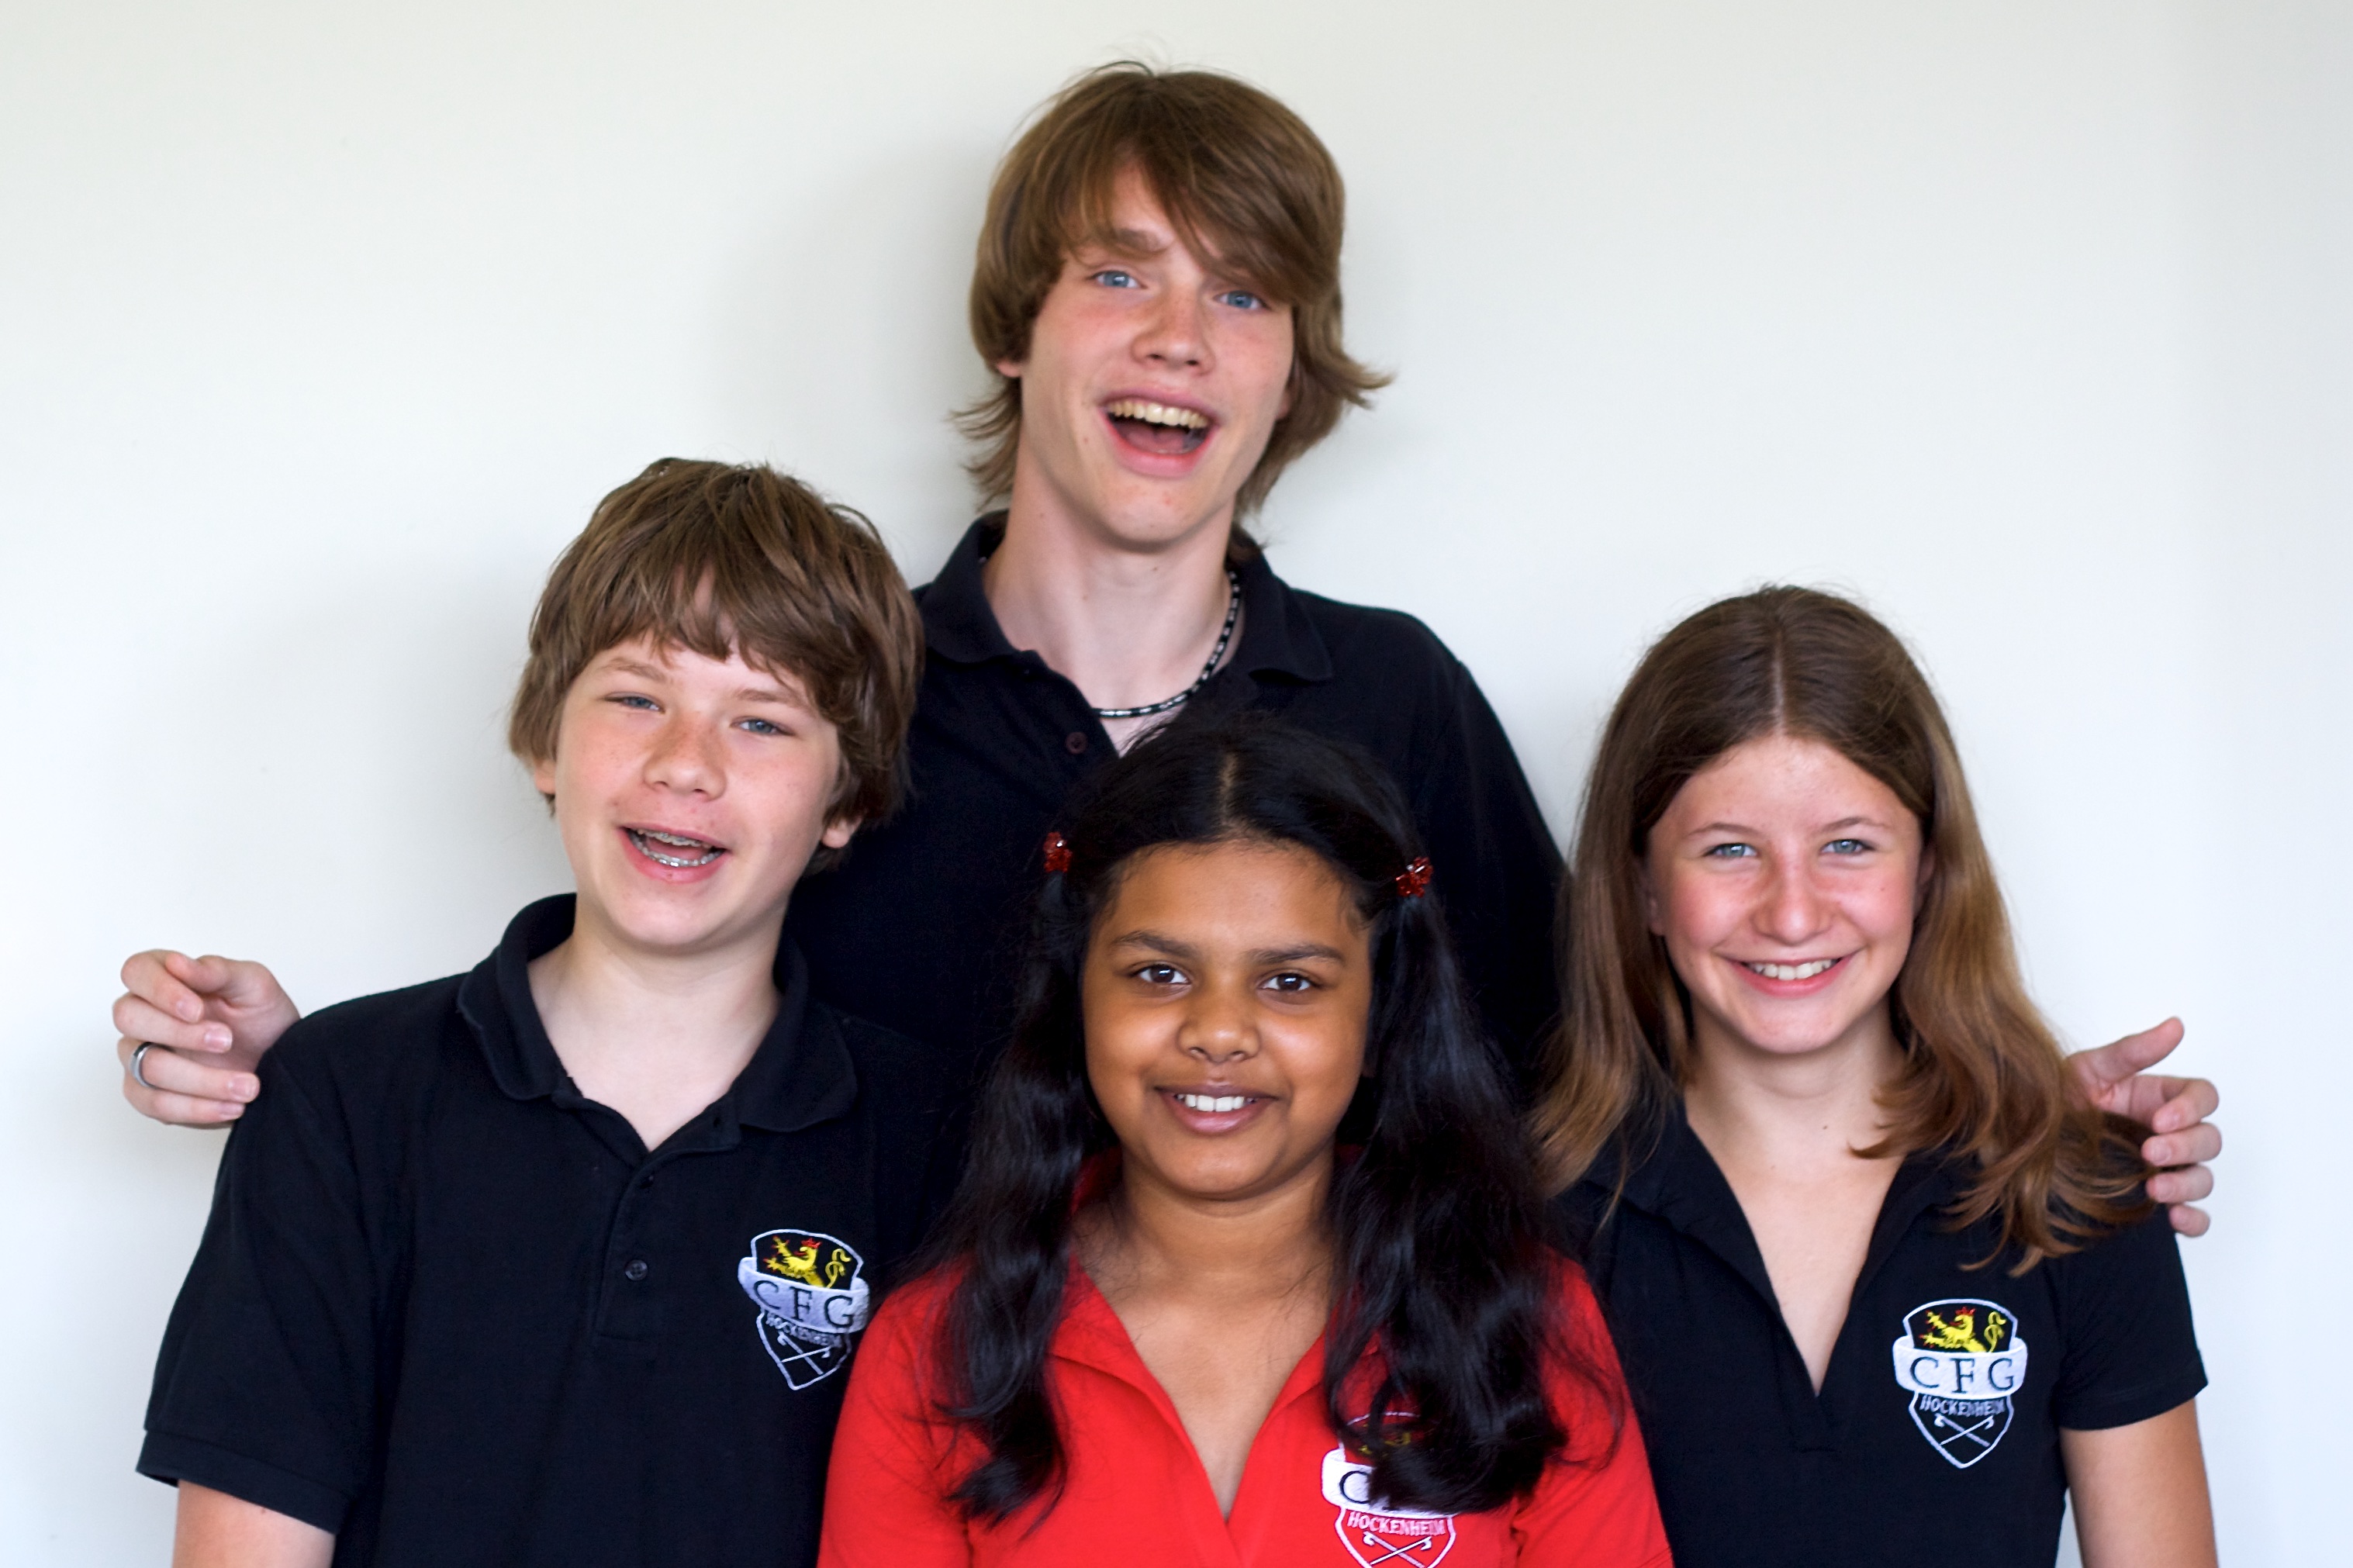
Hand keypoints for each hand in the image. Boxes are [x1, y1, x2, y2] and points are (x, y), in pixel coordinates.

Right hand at [113, 951, 298, 1127]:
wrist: (280, 1061)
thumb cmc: (261, 1017)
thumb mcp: (253, 985)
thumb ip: (216, 971)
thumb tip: (177, 963)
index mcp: (164, 979)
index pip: (136, 971)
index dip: (160, 990)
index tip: (197, 1009)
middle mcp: (143, 1016)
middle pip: (130, 1019)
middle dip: (180, 1034)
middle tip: (227, 1041)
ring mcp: (140, 1056)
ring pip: (146, 1068)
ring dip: (200, 1080)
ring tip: (247, 1085)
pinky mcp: (148, 1093)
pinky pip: (154, 1104)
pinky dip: (196, 1108)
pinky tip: (232, 1105)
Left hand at [2066, 1018, 2219, 1236]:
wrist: (2022, 1139)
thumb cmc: (2058, 1097)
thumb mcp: (2088, 1069)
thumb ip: (2132, 1051)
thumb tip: (2176, 1025)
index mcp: (2158, 1098)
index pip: (2202, 1097)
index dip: (2193, 1108)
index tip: (2161, 1119)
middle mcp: (2168, 1133)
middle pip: (2208, 1139)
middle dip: (2186, 1147)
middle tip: (2150, 1151)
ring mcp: (2164, 1168)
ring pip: (2202, 1178)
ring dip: (2187, 1184)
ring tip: (2155, 1188)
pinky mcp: (2155, 1200)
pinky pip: (2194, 1216)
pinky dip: (2194, 1220)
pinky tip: (2175, 1219)